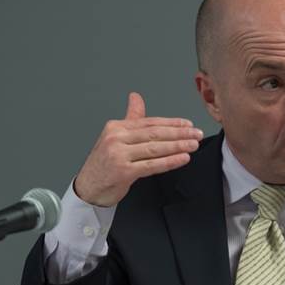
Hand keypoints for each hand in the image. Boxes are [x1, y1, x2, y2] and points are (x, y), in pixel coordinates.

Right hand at [73, 92, 203, 205]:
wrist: (88, 188)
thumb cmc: (104, 163)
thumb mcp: (115, 137)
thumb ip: (130, 118)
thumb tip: (136, 97)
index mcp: (116, 128)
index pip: (150, 123)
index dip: (171, 123)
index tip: (188, 124)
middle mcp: (116, 139)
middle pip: (155, 134)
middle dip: (179, 133)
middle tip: (196, 134)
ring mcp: (119, 155)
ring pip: (155, 148)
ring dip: (178, 146)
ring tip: (193, 145)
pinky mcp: (123, 171)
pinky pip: (152, 165)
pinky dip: (170, 161)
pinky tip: (182, 158)